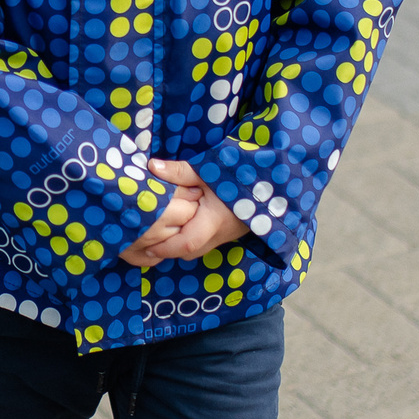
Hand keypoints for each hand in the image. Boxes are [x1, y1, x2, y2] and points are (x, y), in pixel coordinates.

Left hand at [120, 159, 251, 265]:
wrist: (273, 183)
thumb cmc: (240, 174)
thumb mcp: (209, 169)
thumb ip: (180, 171)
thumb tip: (152, 166)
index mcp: (215, 219)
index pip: (186, 243)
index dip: (165, 248)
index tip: (146, 246)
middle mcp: (220, 233)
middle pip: (189, 251)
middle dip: (167, 250)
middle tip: (146, 242)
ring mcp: (226, 236)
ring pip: (197, 250)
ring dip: (178, 246)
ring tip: (158, 236)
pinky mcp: (228, 234)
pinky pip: (204, 244)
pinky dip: (189, 240)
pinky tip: (178, 229)